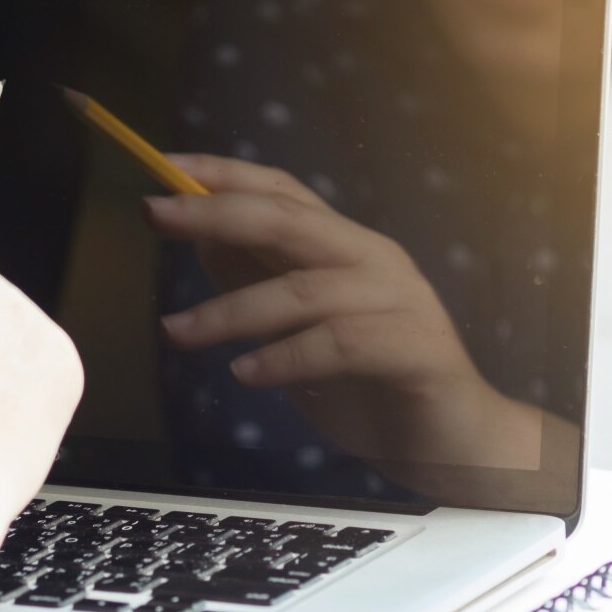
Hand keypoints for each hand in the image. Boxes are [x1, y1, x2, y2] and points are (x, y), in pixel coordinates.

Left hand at [145, 153, 544, 470]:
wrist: (456, 446)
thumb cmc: (375, 389)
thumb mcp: (300, 334)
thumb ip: (261, 285)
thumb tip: (202, 238)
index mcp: (349, 250)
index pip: (284, 192)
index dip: (225, 175)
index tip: (165, 166)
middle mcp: (376, 262)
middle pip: (290, 219)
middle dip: (216, 212)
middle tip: (155, 214)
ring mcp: (400, 302)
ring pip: (304, 288)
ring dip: (230, 309)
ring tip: (177, 332)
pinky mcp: (414, 350)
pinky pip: (339, 343)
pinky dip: (285, 357)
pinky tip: (247, 375)